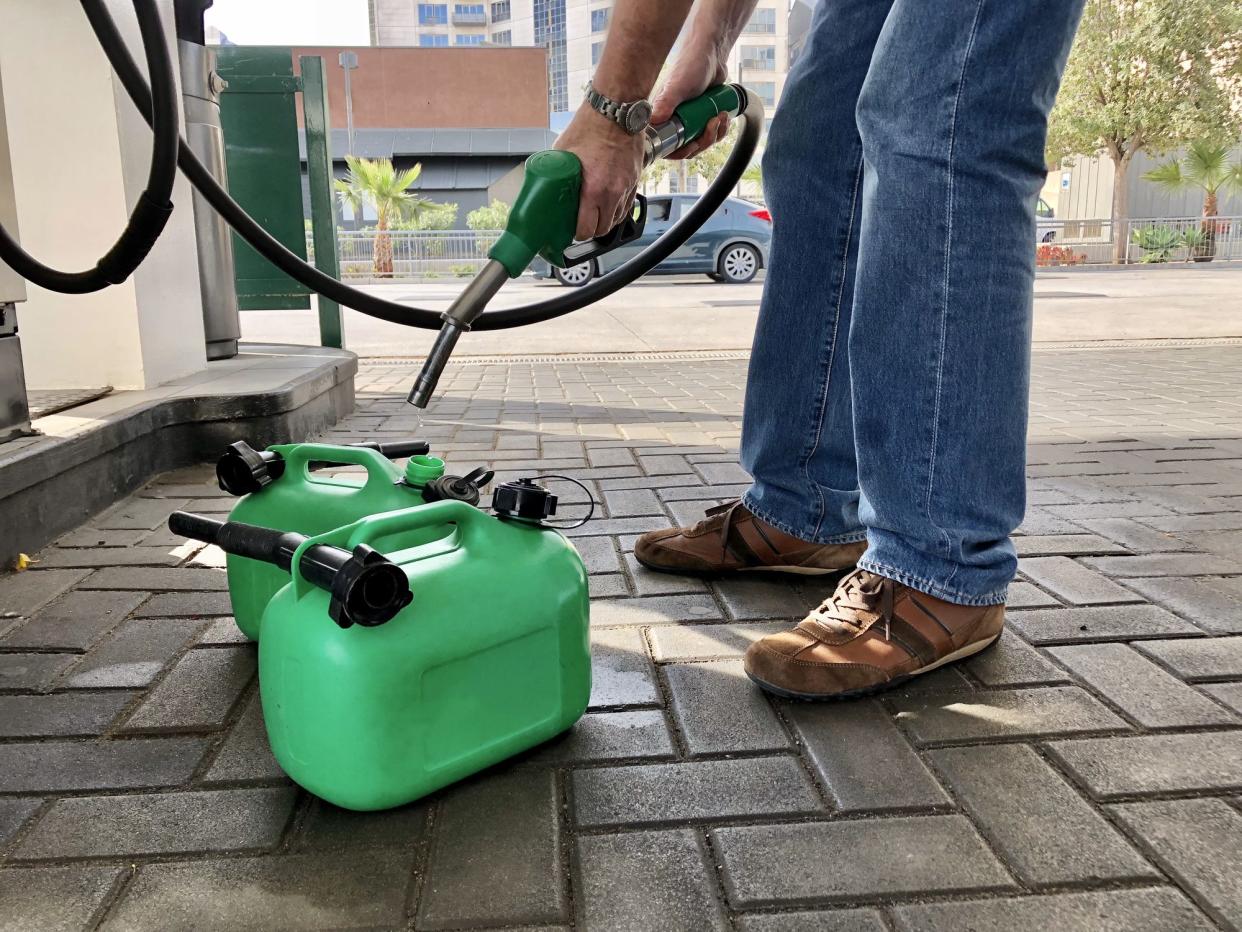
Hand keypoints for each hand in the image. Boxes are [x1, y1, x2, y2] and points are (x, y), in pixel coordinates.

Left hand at [554, 106, 645, 241]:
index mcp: (593, 189)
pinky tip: (608, 205)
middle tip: (581, 224)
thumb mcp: (564, 151)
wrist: (617, 110)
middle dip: (590, 230)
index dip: (577, 234)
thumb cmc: (591, 126)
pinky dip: (617, 210)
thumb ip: (558, 171)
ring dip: (605, 221)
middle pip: (603, 229)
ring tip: (594, 215)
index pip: (586, 229)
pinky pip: (627, 206)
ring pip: (617, 220)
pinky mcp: (635, 180)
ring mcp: (626, 187)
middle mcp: (613, 192)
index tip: (570, 230)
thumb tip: (546, 181)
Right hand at [651, 42, 729, 159]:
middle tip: (711, 125)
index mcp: (661, 116)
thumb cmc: (691, 66)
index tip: (691, 145)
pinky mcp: (701, 117)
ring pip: (700, 142)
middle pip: (686, 147)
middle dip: (702, 141)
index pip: (664, 146)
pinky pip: (711, 133)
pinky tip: (724, 115)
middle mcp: (672, 120)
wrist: (712, 55)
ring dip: (714, 134)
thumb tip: (653, 121)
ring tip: (720, 116)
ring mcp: (688, 120)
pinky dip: (720, 129)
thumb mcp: (677, 86)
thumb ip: (665, 103)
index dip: (678, 152)